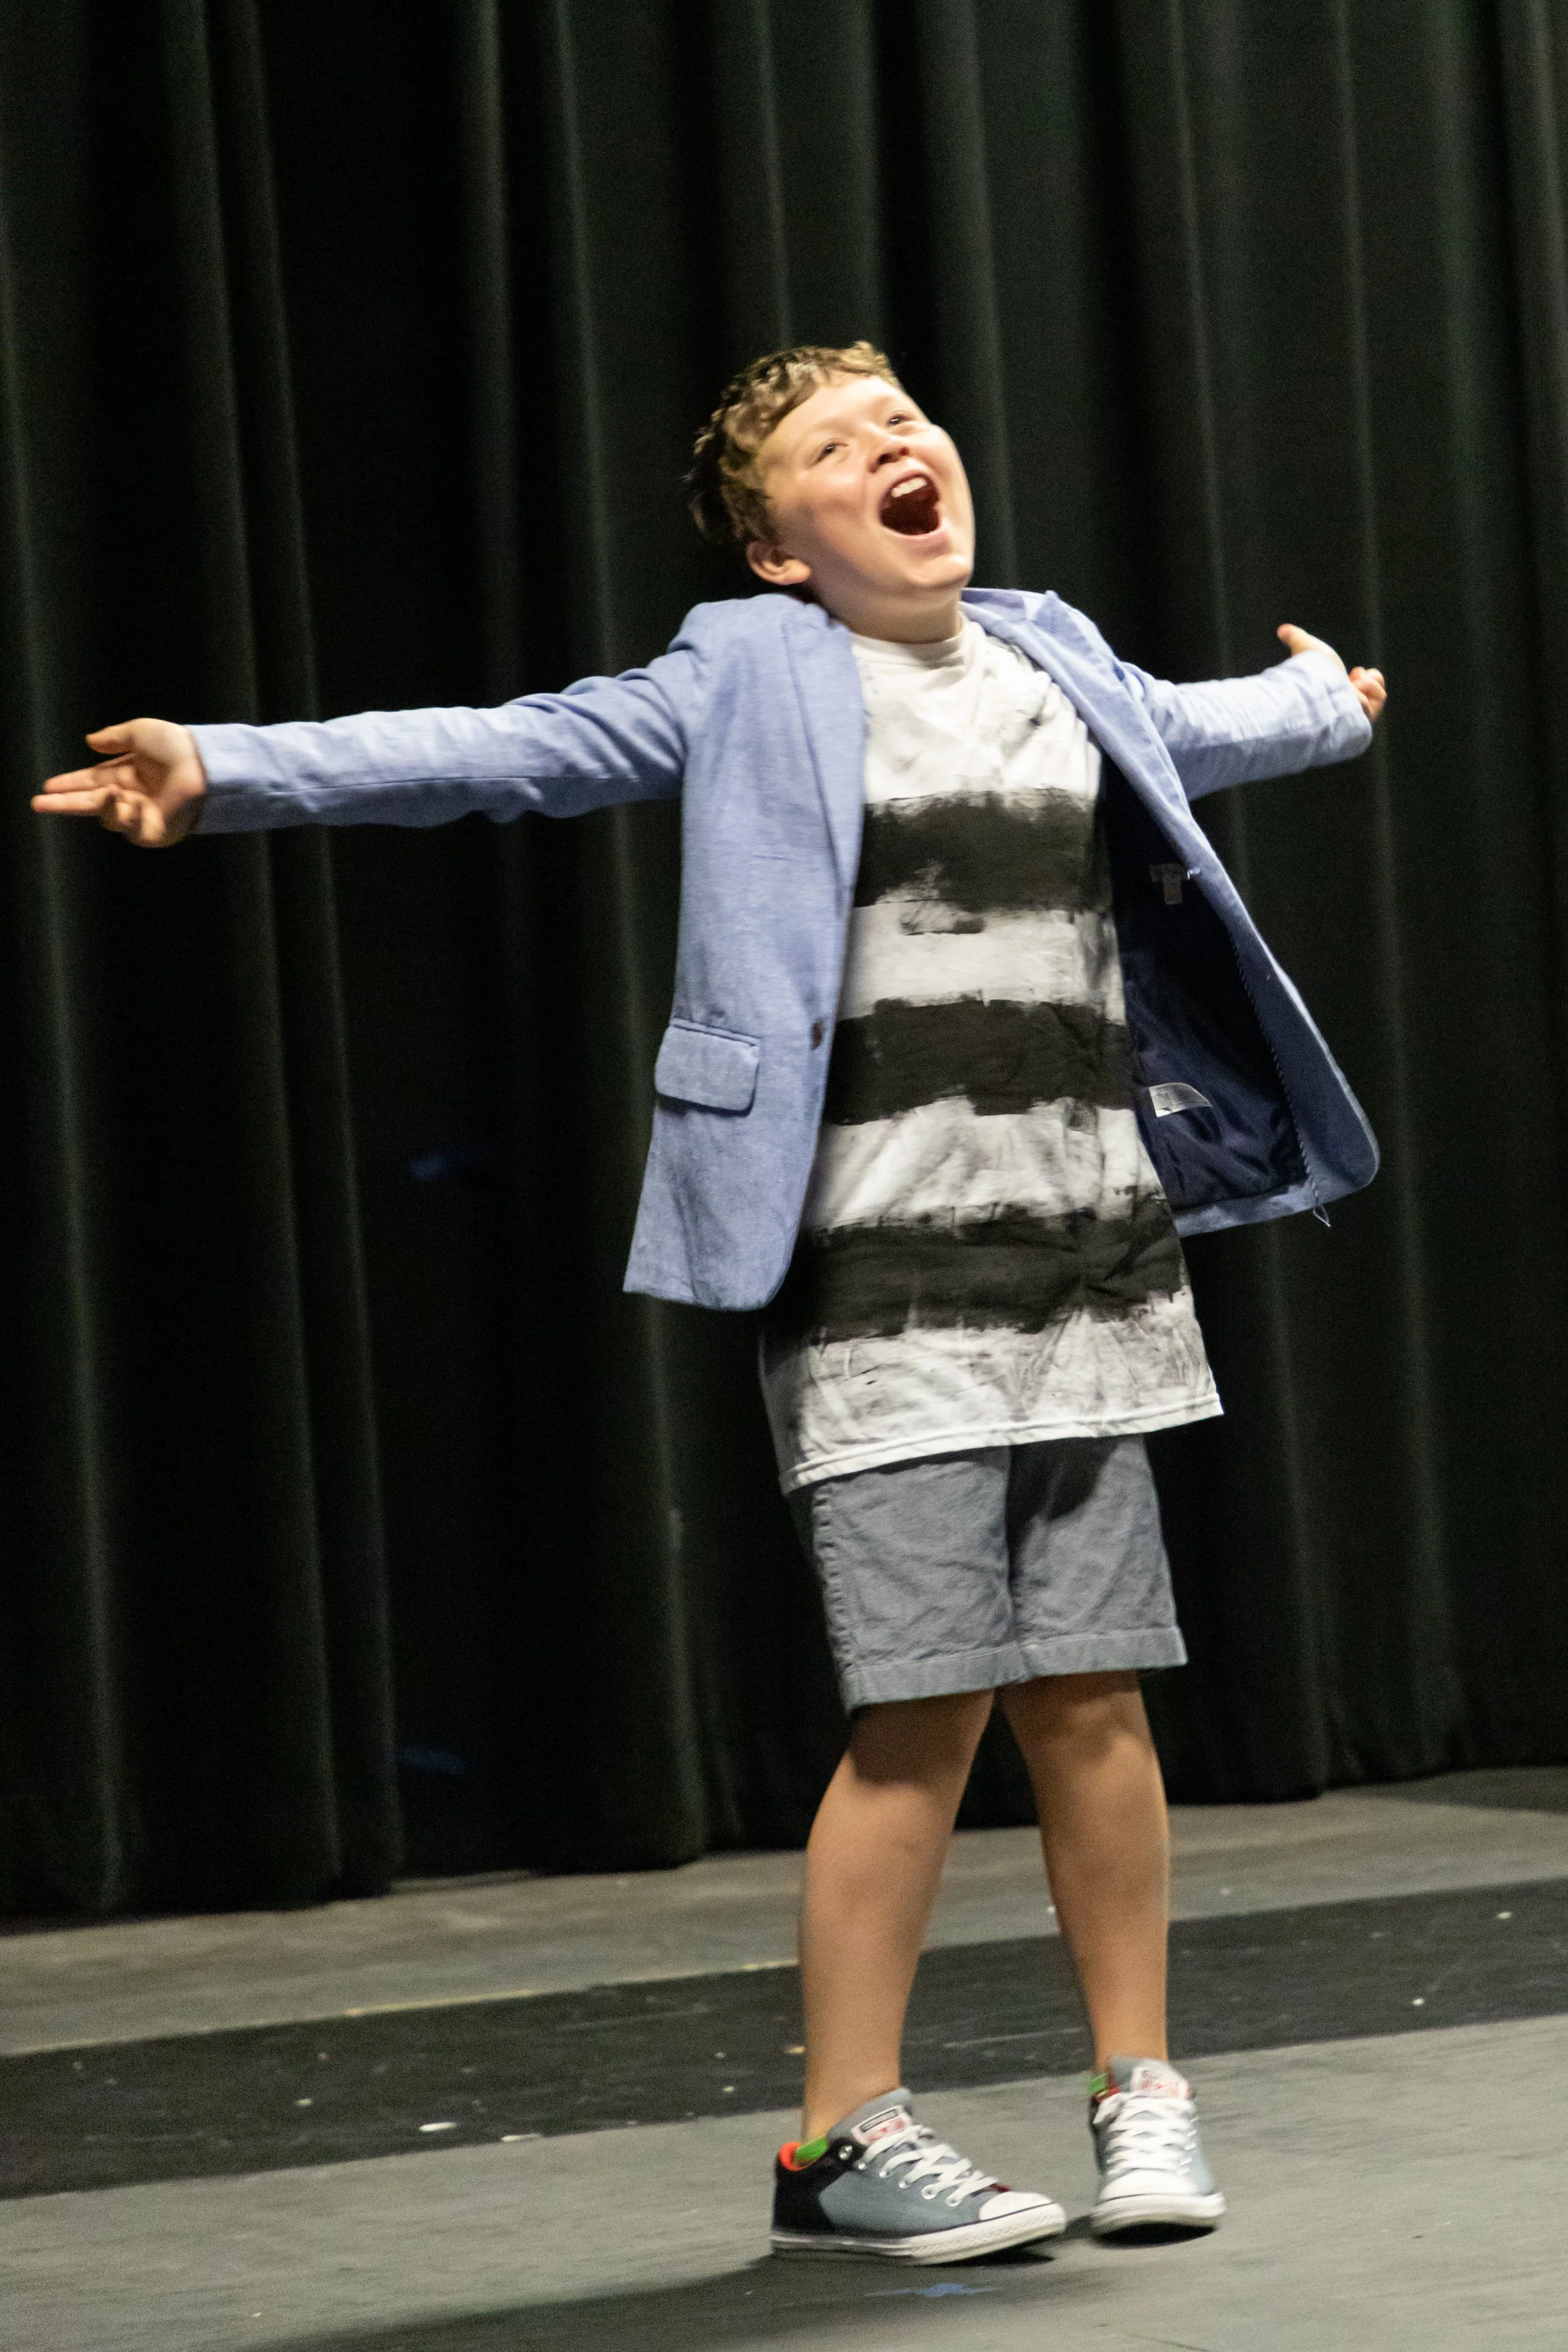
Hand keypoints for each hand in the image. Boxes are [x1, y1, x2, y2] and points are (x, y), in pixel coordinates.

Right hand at [32, 718, 207, 846]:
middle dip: (65, 804)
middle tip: (39, 803)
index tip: (48, 786)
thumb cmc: (176, 746)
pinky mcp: (155, 833)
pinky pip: (131, 829)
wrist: (204, 766)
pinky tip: (133, 804)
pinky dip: (127, 817)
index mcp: (126, 774)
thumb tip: (89, 741)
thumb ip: (113, 738)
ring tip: (113, 793)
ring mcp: (142, 816)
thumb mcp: (139, 732)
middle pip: (91, 803)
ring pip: (108, 817)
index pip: (91, 781)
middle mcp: (131, 796)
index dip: (70, 784)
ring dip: (104, 805)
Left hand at [1277, 623, 1385, 725]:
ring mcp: (1357, 715)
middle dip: (1368, 679)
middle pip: (1374, 694)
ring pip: (1380, 695)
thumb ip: (1295, 638)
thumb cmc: (1310, 670)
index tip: (1354, 670)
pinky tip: (1355, 689)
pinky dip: (1371, 689)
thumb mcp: (1304, 646)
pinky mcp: (1364, 718)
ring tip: (1351, 681)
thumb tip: (1282, 630)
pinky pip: (1380, 698)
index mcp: (1336, 696)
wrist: (1316, 687)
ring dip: (1368, 683)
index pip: (1360, 690)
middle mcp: (1347, 708)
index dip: (1364, 676)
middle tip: (1353, 675)